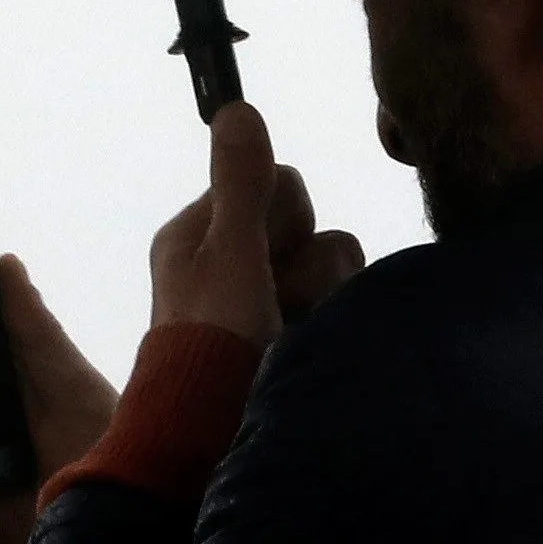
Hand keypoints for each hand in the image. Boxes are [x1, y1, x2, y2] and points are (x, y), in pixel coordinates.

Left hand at [149, 101, 365, 342]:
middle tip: (271, 300)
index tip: (261, 250)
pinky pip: (339, 304)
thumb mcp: (228, 252)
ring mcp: (267, 302)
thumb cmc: (211, 341)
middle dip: (303, 262)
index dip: (284, 214)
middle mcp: (235, 262)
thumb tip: (237, 106)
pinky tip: (302, 351)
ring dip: (317, 298)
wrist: (213, 436)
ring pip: (333, 266)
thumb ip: (241, 183)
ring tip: (285, 336)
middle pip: (311, 226)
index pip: (280, 183)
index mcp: (203, 233)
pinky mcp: (294, 337)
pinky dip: (326, 325)